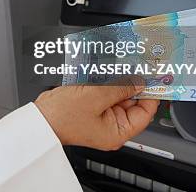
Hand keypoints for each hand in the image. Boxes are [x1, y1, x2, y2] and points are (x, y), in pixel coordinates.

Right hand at [34, 76, 158, 149]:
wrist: (38, 117)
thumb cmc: (61, 116)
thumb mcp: (95, 97)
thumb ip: (120, 88)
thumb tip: (139, 81)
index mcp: (117, 132)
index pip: (145, 112)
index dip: (152, 93)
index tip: (157, 77)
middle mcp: (111, 126)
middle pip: (131, 101)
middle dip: (133, 82)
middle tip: (138, 64)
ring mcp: (100, 115)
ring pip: (117, 93)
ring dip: (118, 79)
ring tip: (122, 64)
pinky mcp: (90, 106)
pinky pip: (104, 92)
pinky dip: (106, 80)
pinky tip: (106, 70)